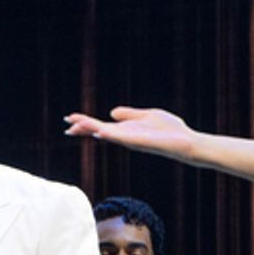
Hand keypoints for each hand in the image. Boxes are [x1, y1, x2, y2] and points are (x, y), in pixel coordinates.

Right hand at [62, 107, 196, 159]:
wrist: (186, 142)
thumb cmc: (170, 130)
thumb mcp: (146, 116)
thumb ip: (129, 115)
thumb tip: (112, 112)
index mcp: (126, 130)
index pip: (101, 126)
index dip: (86, 123)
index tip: (70, 120)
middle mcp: (125, 137)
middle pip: (99, 131)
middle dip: (83, 128)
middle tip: (67, 126)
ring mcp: (131, 140)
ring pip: (106, 134)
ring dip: (91, 129)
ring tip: (75, 125)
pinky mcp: (140, 142)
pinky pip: (122, 137)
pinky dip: (110, 134)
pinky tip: (99, 131)